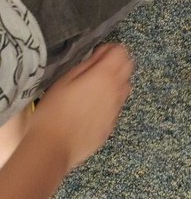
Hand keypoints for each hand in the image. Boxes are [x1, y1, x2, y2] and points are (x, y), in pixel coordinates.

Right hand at [30, 43, 132, 170]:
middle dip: (116, 62)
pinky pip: (116, 106)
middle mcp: (116, 91)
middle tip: (97, 68)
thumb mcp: (65, 80)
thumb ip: (88, 64)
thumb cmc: (53, 112)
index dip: (110, 49)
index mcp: (105, 76)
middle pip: (128, 67)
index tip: (97, 54)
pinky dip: (110, 101)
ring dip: (115, 82)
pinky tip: (91, 108)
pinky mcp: (111, 125)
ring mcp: (116, 110)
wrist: (53, 148)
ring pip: (125, 87)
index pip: (122, 52)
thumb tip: (101, 54)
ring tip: (94, 88)